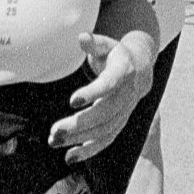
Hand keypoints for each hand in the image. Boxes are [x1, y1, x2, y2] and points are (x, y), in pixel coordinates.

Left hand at [50, 33, 150, 164]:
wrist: (139, 69)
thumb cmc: (114, 54)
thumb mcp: (106, 45)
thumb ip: (93, 43)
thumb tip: (82, 36)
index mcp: (123, 71)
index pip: (109, 84)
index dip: (93, 92)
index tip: (72, 100)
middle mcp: (127, 95)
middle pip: (105, 113)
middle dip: (80, 124)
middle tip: (56, 131)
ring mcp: (124, 112)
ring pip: (104, 129)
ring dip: (79, 138)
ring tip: (54, 141)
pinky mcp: (119, 124)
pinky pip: (106, 140)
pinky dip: (89, 150)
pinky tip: (70, 157)